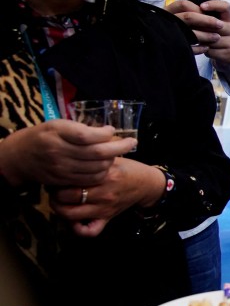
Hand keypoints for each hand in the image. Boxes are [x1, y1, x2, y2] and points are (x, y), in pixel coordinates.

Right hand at [0, 120, 135, 187]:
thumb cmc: (44, 136)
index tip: (114, 131)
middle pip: (97, 153)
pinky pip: (90, 179)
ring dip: (112, 160)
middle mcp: (59, 150)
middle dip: (120, 148)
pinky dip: (102, 172)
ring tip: (117, 153)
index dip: (106, 134)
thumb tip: (109, 132)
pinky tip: (106, 165)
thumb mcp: (59, 125)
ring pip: (97, 167)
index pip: (88, 136)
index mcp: (58, 132)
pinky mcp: (63, 180)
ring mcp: (61, 167)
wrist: (21, 157)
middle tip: (132, 142)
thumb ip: (81, 128)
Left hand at [49, 158, 165, 236]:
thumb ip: (93, 156)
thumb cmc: (126, 168)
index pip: (71, 177)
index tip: (58, 174)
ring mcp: (105, 208)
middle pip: (65, 196)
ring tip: (60, 202)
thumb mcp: (112, 158)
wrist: (146, 184)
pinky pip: (90, 231)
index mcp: (104, 175)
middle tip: (55, 188)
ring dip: (60, 209)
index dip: (58, 176)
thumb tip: (69, 154)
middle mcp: (103, 193)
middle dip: (54, 192)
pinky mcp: (107, 218)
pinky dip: (79, 229)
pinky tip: (75, 221)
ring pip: (71, 214)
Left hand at [166, 0, 229, 63]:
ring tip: (195, 40)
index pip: (225, 6)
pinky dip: (204, 50)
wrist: (229, 57)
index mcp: (228, 19)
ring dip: (201, 40)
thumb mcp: (213, 26)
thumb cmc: (216, 37)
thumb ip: (205, 18)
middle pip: (215, 24)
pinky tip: (202, 49)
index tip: (201, 6)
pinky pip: (212, 51)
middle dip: (200, 26)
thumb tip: (187, 9)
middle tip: (190, 27)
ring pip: (211, 39)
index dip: (214, 4)